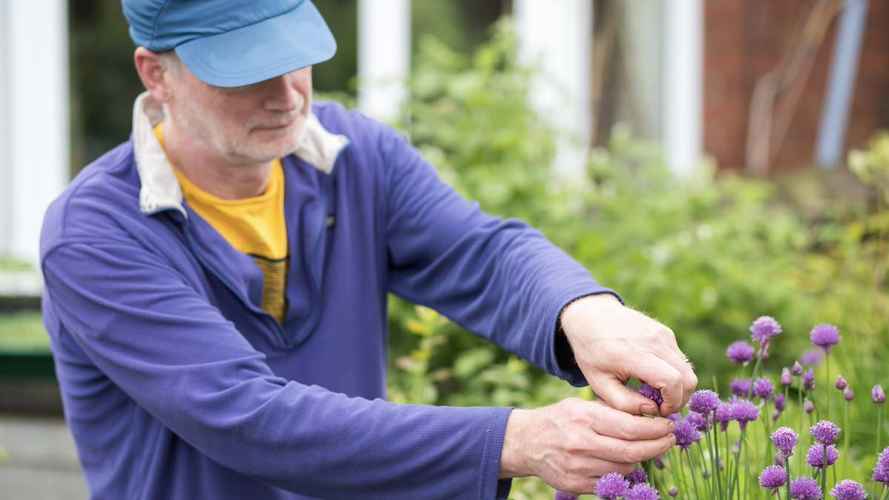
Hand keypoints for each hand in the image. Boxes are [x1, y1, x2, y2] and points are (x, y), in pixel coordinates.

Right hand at [499, 398, 674, 493]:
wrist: (527, 442)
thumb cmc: (560, 419)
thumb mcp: (582, 405)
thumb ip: (611, 411)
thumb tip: (648, 416)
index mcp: (585, 418)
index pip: (631, 427)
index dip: (655, 429)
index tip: (668, 426)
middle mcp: (582, 443)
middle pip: (632, 452)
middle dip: (657, 447)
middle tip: (669, 440)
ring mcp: (578, 467)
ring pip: (625, 469)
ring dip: (640, 460)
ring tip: (644, 449)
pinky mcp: (576, 484)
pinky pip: (610, 482)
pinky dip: (621, 474)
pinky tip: (623, 463)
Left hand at [560, 294, 696, 415]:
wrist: (591, 316)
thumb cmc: (591, 352)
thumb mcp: (599, 383)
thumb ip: (625, 403)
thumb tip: (652, 410)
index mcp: (634, 355)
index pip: (672, 381)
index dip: (672, 402)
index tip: (658, 411)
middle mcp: (654, 342)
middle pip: (688, 378)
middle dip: (680, 399)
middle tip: (661, 406)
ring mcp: (663, 334)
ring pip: (687, 369)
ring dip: (678, 386)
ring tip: (654, 392)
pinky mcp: (666, 332)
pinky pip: (680, 359)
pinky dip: (673, 372)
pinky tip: (652, 376)